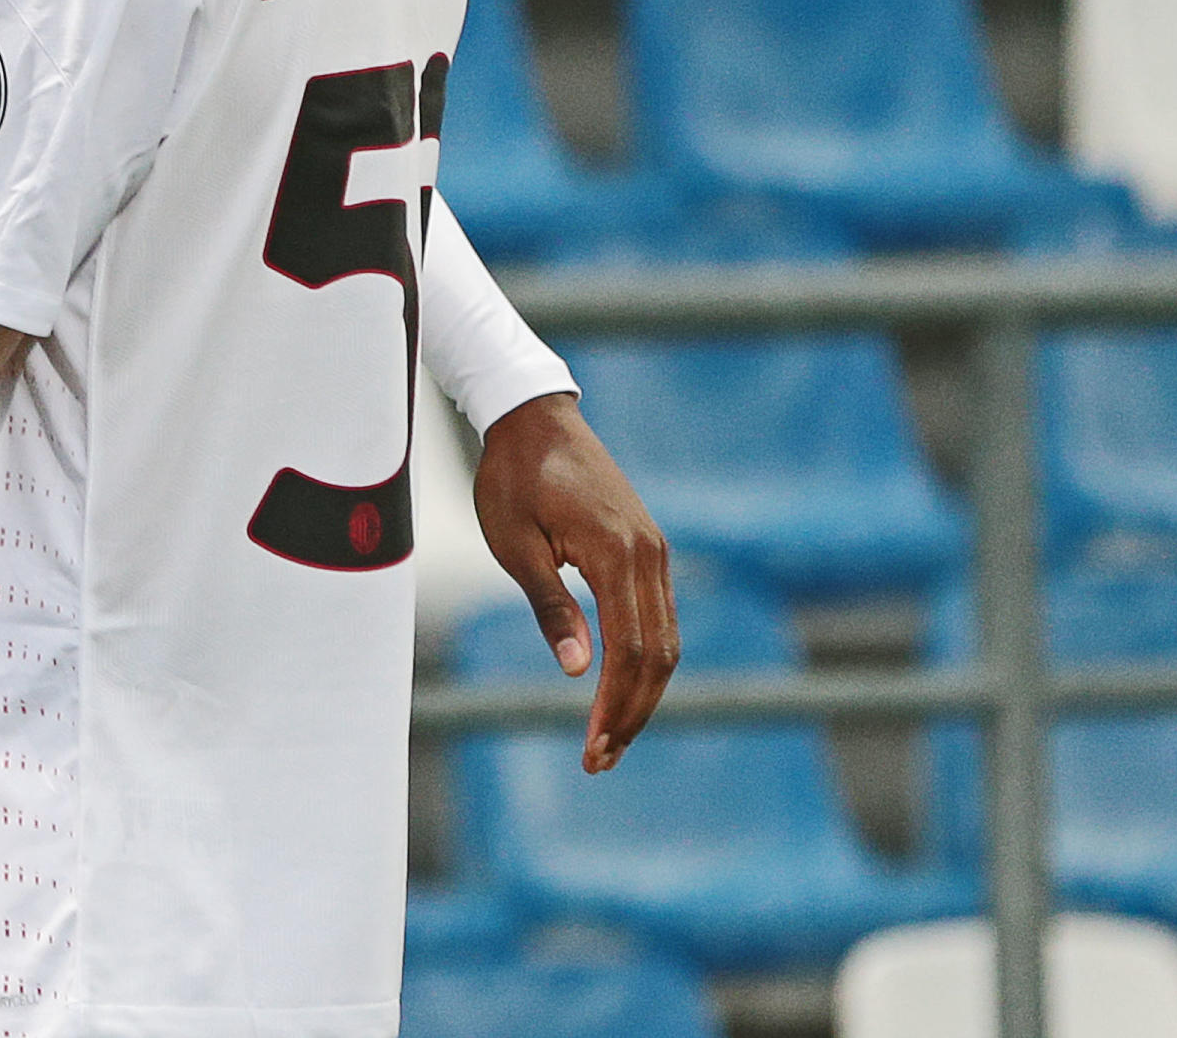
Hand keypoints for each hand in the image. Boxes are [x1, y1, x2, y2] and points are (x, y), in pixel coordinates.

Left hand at [474, 392, 678, 772]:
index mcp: (616, 553)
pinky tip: (619, 689)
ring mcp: (654, 550)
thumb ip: (550, 607)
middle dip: (632, 712)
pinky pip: (657, 616)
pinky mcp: (647, 548)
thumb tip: (580, 671)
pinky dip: (644, 659)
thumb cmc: (510, 478)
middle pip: (658, 654)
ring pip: (665, 639)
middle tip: (600, 759)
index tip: (593, 747)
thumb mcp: (514, 544)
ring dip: (641, 692)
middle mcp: (649, 554)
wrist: (533, 416)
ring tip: (609, 737)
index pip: (628, 649)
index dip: (615, 705)